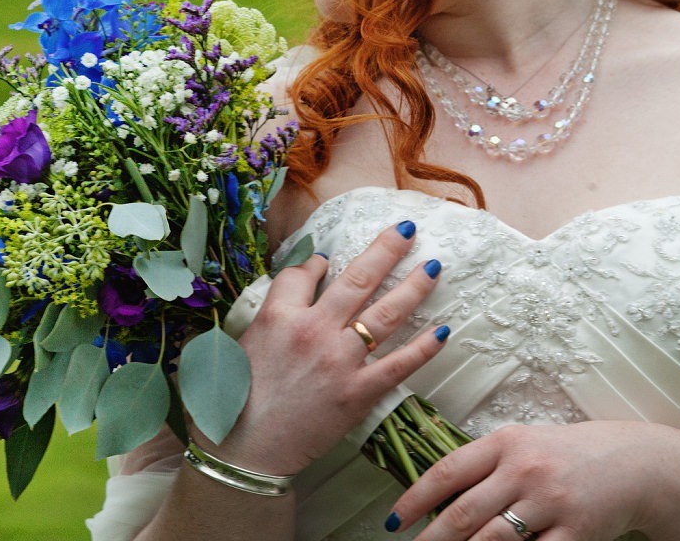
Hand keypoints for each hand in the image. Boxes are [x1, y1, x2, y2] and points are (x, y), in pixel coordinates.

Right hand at [202, 220, 448, 475]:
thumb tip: (309, 271)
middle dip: (386, 249)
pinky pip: (399, 364)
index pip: (304, 272)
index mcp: (279, 315)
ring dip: (413, 287)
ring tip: (433, 267)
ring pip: (386, 313)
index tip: (329, 259)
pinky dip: (423, 348)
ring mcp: (339, 361)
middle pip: (357, 279)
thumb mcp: (246, 338)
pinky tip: (441, 330)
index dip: (318, 262)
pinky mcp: (359, 393)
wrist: (247, 449)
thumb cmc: (238, 396)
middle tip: (408, 230)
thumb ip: (276, 303)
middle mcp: (313, 330)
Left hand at [388, 420, 679, 540]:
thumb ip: (484, 464)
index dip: (415, 498)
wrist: (632, 463)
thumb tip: (438, 493)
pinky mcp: (576, 530)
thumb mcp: (521, 443)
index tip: (395, 519)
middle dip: (432, 538)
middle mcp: (523, 469)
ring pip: (493, 538)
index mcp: (504, 443)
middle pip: (464, 511)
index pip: (447, 471)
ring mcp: (550, 501)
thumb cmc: (567, 454)